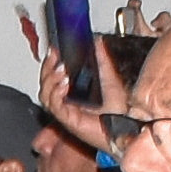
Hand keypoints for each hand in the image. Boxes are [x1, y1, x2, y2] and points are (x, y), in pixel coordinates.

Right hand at [22, 14, 135, 139]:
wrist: (126, 130)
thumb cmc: (118, 112)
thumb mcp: (109, 78)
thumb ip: (102, 60)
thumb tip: (97, 41)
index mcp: (73, 93)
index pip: (53, 76)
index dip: (50, 63)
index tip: (54, 50)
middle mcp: (66, 103)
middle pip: (45, 85)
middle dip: (47, 69)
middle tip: (54, 57)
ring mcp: (66, 112)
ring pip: (45, 96)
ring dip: (50, 81)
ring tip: (62, 71)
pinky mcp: (69, 121)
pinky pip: (55, 107)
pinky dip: (57, 94)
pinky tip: (64, 85)